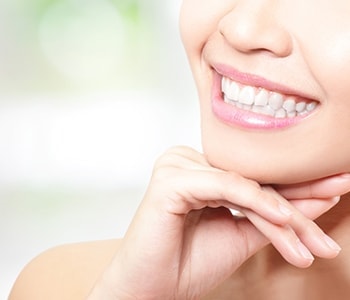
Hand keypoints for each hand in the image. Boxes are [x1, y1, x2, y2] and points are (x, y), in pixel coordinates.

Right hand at [87, 146, 349, 299]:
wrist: (152, 288)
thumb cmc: (189, 263)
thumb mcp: (243, 236)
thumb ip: (275, 216)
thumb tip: (319, 195)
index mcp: (201, 170)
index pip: (254, 177)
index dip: (296, 186)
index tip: (335, 187)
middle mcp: (189, 161)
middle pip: (253, 179)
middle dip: (299, 199)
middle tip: (340, 194)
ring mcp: (178, 166)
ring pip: (244, 184)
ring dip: (284, 213)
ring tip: (316, 241)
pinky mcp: (171, 179)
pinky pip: (225, 186)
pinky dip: (256, 202)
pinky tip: (286, 220)